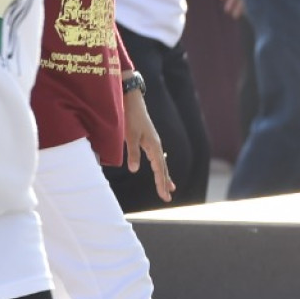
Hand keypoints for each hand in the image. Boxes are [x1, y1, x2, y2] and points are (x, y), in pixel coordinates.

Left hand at [123, 88, 174, 202]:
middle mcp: (156, 145)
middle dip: (165, 183)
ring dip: (164, 176)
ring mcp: (153, 142)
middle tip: (168, 197)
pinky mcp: (148, 140)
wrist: (132, 101)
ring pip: (161, 163)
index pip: (160, 169)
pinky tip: (160, 168)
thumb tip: (135, 170)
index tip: (164, 196)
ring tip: (170, 187)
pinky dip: (160, 166)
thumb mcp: (130, 136)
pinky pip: (156, 157)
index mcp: (154, 145)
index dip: (161, 183)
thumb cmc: (130, 117)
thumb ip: (133, 153)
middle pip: (163, 168)